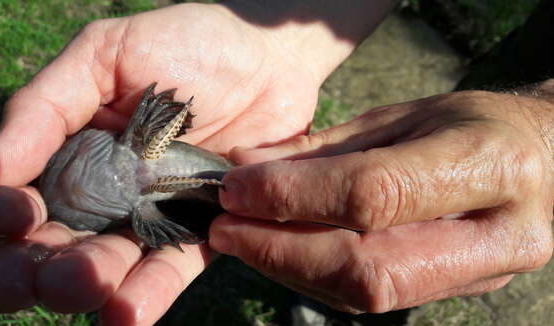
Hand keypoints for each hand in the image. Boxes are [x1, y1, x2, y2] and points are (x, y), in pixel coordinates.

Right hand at [0, 3, 323, 324]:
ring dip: (90, 283)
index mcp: (73, 155)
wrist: (267, 58)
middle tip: (37, 274)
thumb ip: (46, 106)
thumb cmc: (185, 44)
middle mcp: (106, 195)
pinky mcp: (201, 230)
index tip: (15, 213)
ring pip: (109, 266)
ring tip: (87, 286)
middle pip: (55, 249)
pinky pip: (172, 268)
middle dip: (37, 270)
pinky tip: (128, 312)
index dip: (6, 217)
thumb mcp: (103, 55)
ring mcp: (152, 217)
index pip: (22, 202)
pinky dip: (150, 292)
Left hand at [210, 85, 553, 312]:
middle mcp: (495, 232)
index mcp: (488, 164)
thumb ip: (326, 148)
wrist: (545, 161)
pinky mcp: (457, 292)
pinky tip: (281, 252)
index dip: (294, 196)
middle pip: (368, 266)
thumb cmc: (471, 125)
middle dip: (281, 250)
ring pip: (366, 293)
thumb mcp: (403, 116)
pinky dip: (315, 277)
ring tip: (242, 240)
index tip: (235, 187)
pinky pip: (372, 297)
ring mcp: (482, 273)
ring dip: (290, 269)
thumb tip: (245, 164)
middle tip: (224, 228)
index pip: (374, 195)